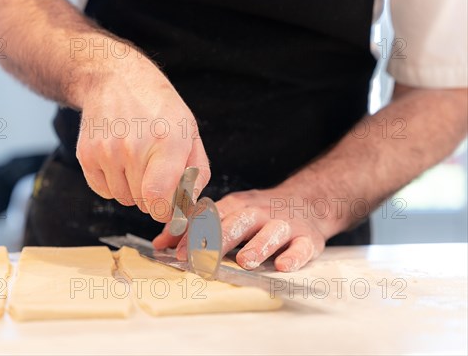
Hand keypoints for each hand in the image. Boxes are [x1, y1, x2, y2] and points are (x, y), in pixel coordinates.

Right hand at [75, 43, 210, 221]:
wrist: (115, 79)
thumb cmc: (158, 108)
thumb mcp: (190, 132)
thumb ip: (197, 173)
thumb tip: (189, 206)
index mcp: (167, 142)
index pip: (158, 199)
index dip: (165, 211)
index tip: (169, 206)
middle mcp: (134, 147)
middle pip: (143, 203)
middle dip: (153, 196)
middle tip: (154, 170)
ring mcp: (106, 151)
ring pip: (123, 199)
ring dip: (132, 189)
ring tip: (136, 160)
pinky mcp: (86, 155)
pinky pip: (103, 191)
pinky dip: (113, 183)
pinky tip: (119, 160)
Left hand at [153, 187, 328, 271]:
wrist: (307, 202)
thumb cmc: (259, 214)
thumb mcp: (227, 214)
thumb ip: (194, 229)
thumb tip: (160, 243)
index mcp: (237, 206)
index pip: (212, 218)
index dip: (194, 234)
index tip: (178, 252)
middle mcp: (259, 213)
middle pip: (238, 223)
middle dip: (218, 239)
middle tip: (202, 257)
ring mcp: (284, 224)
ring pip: (271, 232)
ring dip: (257, 246)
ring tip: (244, 261)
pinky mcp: (307, 238)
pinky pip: (301, 247)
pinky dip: (294, 256)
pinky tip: (283, 266)